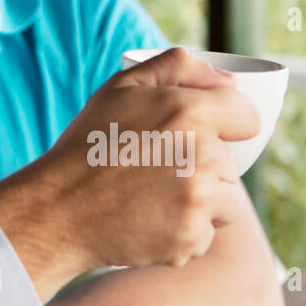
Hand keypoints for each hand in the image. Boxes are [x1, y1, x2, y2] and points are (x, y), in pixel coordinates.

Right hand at [0, 47, 259, 298]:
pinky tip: (148, 220)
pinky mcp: (191, 237)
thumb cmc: (88, 144)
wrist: (58, 208)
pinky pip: (205, 234)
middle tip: (156, 170)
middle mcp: (202, 155)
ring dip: (200, 202)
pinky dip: (182, 231)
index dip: (226, 124)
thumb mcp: (121, 87)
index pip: (247, 117)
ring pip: (226, 201)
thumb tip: (228, 80)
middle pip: (231, 164)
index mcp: (188, 112)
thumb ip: (177, 67)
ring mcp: (199, 201)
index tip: (201, 135)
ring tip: (153, 196)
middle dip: (203, 167)